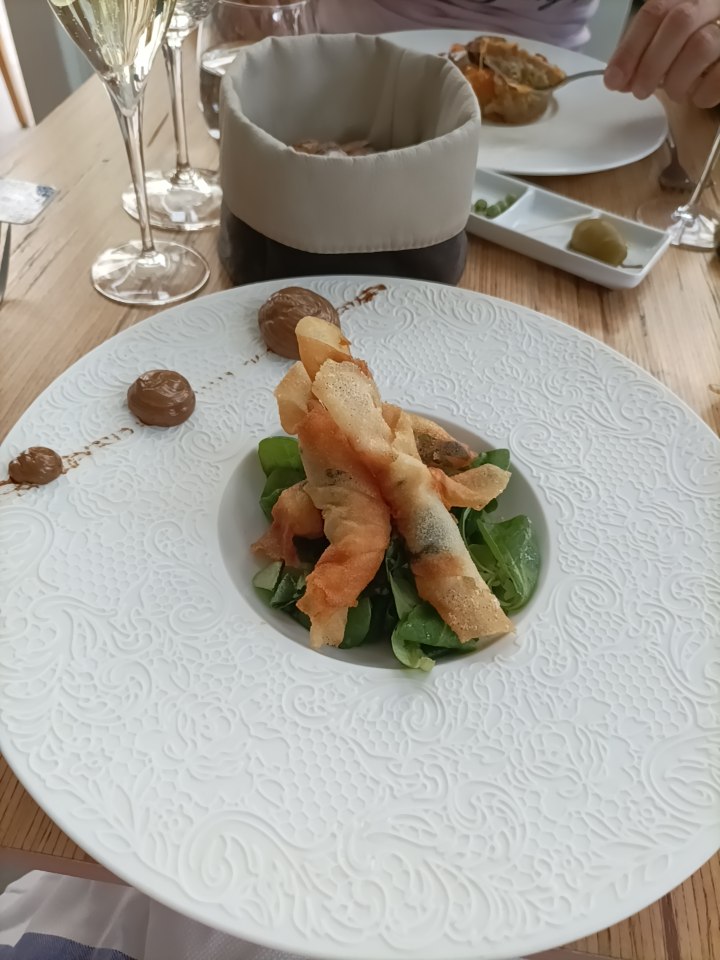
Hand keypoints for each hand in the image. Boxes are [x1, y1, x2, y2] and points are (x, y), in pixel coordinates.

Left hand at [605, 0, 719, 106]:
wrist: (718, 61)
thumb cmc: (689, 54)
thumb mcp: (663, 49)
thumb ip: (641, 58)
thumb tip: (616, 79)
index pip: (654, 11)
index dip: (630, 48)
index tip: (614, 80)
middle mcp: (711, 5)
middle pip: (679, 21)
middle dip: (651, 64)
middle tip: (640, 92)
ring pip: (702, 45)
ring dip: (677, 79)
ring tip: (674, 93)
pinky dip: (703, 92)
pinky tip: (697, 96)